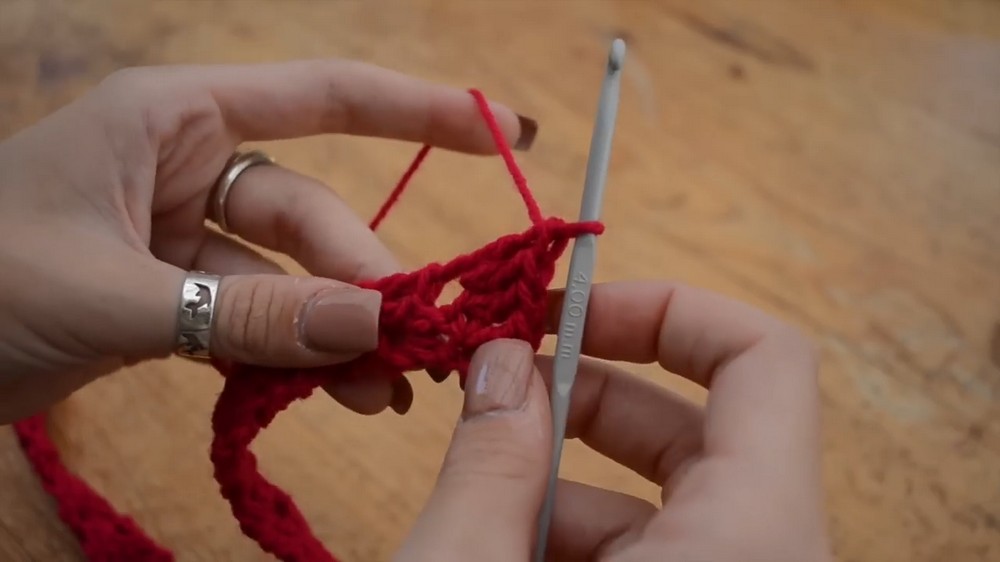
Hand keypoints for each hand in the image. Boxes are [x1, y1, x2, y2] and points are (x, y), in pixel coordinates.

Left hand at [0, 59, 536, 423]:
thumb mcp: (111, 292)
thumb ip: (243, 314)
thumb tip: (372, 324)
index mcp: (173, 118)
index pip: (323, 97)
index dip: (421, 111)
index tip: (505, 133)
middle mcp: (190, 165)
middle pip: (313, 218)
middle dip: (366, 281)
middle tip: (418, 341)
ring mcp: (187, 236)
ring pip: (292, 281)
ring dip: (339, 335)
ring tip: (389, 390)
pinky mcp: (178, 299)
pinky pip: (257, 324)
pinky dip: (294, 361)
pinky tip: (335, 395)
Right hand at [395, 281, 831, 560]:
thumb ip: (491, 457)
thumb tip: (502, 361)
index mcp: (750, 537)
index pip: (765, 360)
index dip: (668, 309)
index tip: (568, 314)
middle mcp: (764, 555)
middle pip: (701, 422)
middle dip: (587, 387)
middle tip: (497, 378)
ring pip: (666, 493)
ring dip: (561, 469)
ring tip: (474, 471)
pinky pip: (652, 546)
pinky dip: (571, 529)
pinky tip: (494, 534)